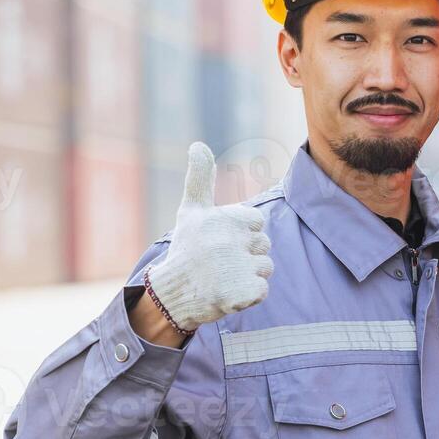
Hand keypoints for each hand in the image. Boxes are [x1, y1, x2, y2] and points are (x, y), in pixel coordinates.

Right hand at [145, 142, 273, 332]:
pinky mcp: (246, 293)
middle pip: (263, 245)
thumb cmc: (187, 248)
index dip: (241, 233)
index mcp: (227, 218)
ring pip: (265, 267)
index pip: (257, 222)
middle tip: (219, 261)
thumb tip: (198, 144)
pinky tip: (226, 292)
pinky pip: (262, 290)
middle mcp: (232, 242)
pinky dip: (247, 295)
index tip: (219, 240)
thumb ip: (200, 177)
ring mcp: (239, 268)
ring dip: (247, 274)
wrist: (172, 294)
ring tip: (222, 277)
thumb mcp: (192, 210)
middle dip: (246, 253)